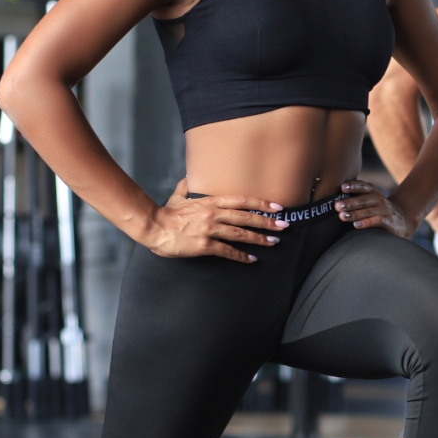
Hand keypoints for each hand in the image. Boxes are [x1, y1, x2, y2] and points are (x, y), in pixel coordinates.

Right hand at [146, 179, 289, 262]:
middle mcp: (213, 213)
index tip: (277, 206)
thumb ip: (187, 187)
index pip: (242, 200)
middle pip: (246, 217)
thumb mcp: (178, 196)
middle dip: (268, 222)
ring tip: (274, 243)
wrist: (153, 227)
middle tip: (284, 226)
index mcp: (210, 201)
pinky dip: (241, 256)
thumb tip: (190, 178)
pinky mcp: (204, 245)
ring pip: (240, 234)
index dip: (262, 203)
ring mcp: (209, 229)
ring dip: (259, 239)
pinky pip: (227, 251)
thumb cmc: (165, 213)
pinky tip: (252, 259)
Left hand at [335, 180, 410, 237]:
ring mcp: (384, 210)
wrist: (403, 218)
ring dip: (355, 214)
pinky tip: (357, 225)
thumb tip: (332, 200)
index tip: (341, 187)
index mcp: (372, 191)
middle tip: (337, 206)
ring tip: (342, 216)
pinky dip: (367, 223)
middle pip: (362, 200)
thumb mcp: (370, 200)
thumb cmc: (378, 209)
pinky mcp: (389, 222)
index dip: (352, 186)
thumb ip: (355, 198)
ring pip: (368, 211)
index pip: (362, 186)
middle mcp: (379, 198)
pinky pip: (377, 221)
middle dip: (349, 202)